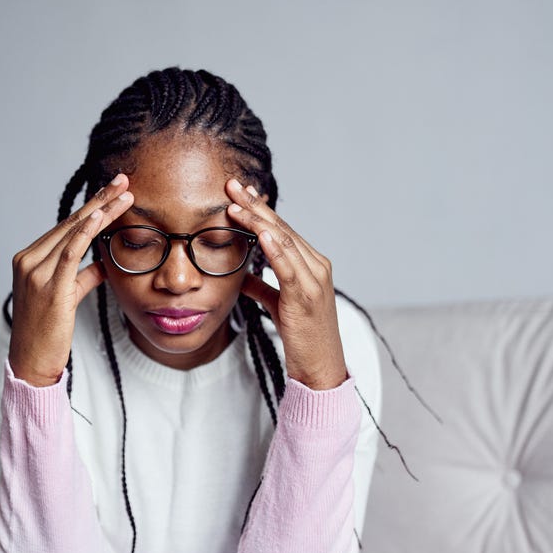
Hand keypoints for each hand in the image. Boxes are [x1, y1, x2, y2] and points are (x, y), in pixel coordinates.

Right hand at [8, 175, 134, 385]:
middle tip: (123, 180)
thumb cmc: (48, 332)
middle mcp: (28, 260)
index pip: (65, 227)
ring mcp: (36, 273)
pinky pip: (69, 254)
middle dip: (99, 200)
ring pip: (73, 233)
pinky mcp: (48, 288)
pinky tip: (100, 217)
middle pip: (70, 223)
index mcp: (29, 259)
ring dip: (101, 211)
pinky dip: (85, 233)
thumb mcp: (67, 297)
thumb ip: (83, 277)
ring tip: (124, 194)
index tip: (113, 191)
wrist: (31, 361)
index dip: (91, 207)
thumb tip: (104, 263)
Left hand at [225, 179, 347, 390]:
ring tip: (235, 204)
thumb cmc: (302, 337)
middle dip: (255, 205)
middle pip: (282, 228)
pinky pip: (289, 266)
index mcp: (311, 265)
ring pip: (284, 241)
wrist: (320, 367)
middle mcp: (317, 266)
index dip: (259, 210)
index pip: (282, 229)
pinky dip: (275, 247)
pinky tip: (261, 233)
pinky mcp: (307, 296)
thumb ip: (262, 287)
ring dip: (257, 221)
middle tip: (232, 185)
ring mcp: (314, 280)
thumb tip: (242, 275)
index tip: (238, 192)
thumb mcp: (278, 305)